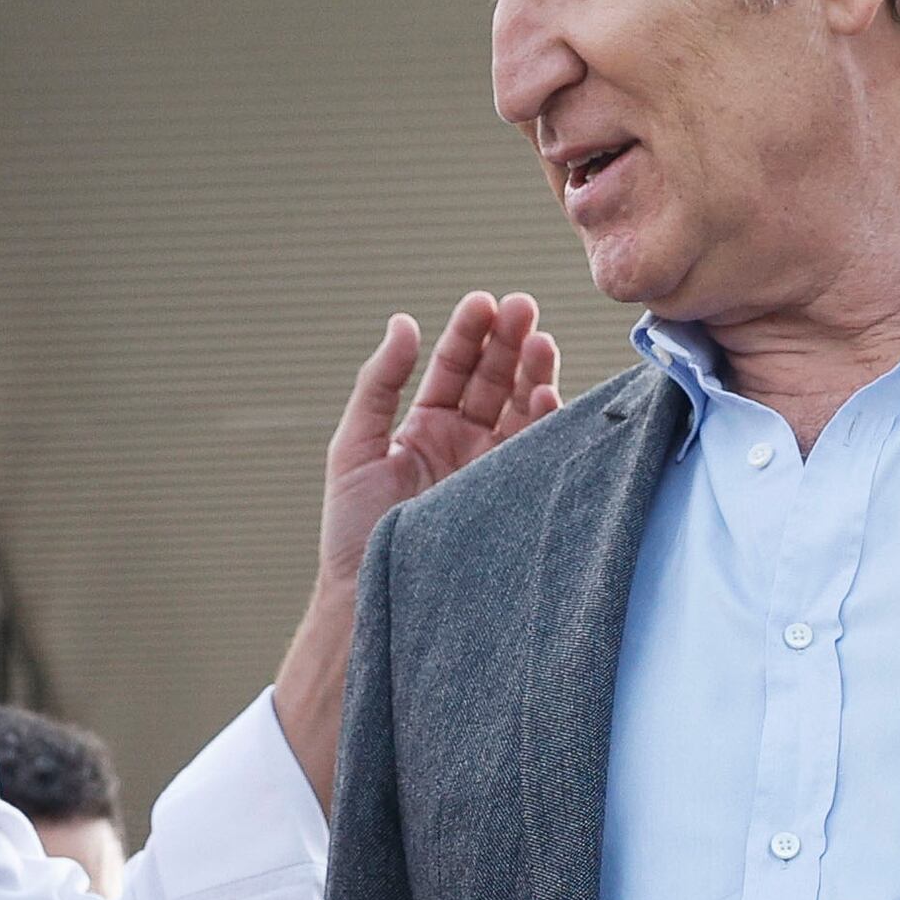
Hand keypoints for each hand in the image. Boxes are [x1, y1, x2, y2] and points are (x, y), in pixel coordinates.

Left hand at [315, 292, 559, 591]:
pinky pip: (536, 449)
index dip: (470, 333)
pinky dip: (546, 420)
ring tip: (541, 339)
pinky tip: (546, 393)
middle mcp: (463, 442)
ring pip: (521, 407)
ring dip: (534, 371)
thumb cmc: (354, 529)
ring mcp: (491, 467)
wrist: (372, 596)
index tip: (485, 302)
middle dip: (509, 341)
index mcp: (425, 427)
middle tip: (523, 307)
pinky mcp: (511, 494)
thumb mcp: (353, 447)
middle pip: (494, 379)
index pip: (453, 368)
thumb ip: (378, 384)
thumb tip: (403, 323)